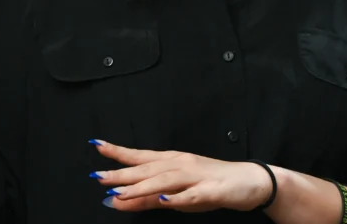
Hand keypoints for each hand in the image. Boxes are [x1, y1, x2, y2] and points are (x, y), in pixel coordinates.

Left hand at [90, 141, 273, 212]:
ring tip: (122, 192)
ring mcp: (197, 176)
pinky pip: (192, 196)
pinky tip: (165, 199)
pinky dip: (178, 198)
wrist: (250, 181)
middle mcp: (181, 164)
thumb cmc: (210, 184)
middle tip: (99, 177)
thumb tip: (116, 200)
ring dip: (143, 186)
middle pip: (148, 169)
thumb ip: (147, 197)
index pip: (140, 156)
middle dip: (122, 174)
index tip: (97, 145)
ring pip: (165, 181)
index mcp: (172, 162)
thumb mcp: (176, 193)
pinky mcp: (212, 191)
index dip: (118, 152)